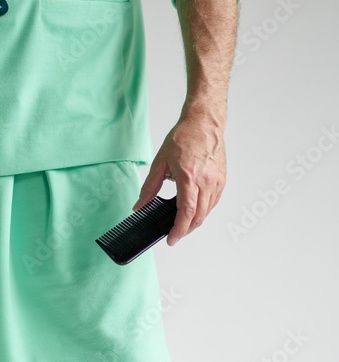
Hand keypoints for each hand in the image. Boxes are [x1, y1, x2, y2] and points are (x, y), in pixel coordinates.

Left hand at [132, 110, 226, 245]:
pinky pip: (213, 203)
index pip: (186, 212)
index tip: (171, 239)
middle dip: (185, 230)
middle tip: (174, 235)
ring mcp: (217, 181)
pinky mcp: (222, 180)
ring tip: (182, 224)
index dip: (178, 230)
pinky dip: (203, 211)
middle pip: (198, 217)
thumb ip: (149, 188)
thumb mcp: (160, 162)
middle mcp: (206, 181)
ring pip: (207, 212)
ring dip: (194, 222)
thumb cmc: (184, 137)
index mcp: (189, 177)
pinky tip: (193, 209)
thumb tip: (140, 206)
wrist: (205, 122)